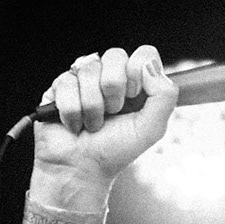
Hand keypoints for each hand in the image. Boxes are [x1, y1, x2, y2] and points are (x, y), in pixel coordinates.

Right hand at [32, 45, 178, 192]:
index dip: (139, 71)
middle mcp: (110, 77)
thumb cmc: (116, 150)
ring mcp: (84, 80)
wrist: (81, 169)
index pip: (144, 53)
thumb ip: (164, 95)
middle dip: (114, 89)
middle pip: (115, 55)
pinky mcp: (60, 87)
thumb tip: (148, 64)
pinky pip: (66, 83)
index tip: (134, 96)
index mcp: (135, 83)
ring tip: (93, 124)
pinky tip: (75, 124)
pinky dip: (73, 111)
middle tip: (113, 112)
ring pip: (88, 70)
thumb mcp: (151, 128)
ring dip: (93, 106)